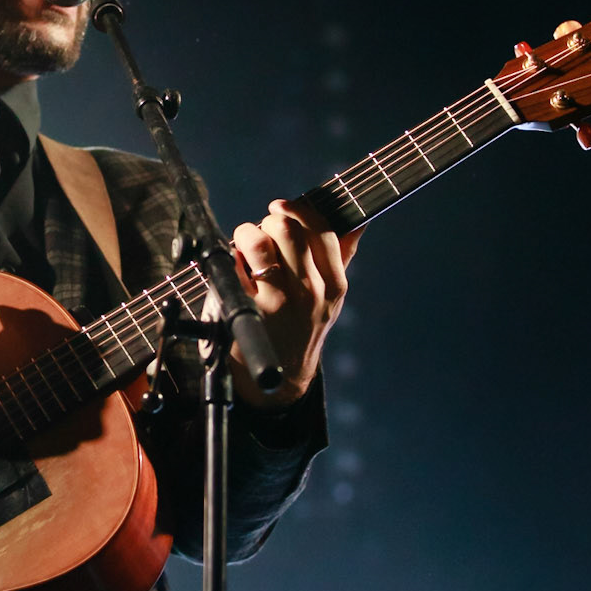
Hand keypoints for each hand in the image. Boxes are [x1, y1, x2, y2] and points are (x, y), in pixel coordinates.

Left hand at [228, 201, 359, 408]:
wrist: (279, 383)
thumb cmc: (299, 328)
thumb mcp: (329, 299)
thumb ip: (341, 258)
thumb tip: (360, 223)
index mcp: (335, 285)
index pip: (322, 229)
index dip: (297, 210)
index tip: (281, 208)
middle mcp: (310, 292)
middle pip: (286, 229)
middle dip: (268, 221)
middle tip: (262, 234)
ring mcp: (279, 301)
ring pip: (258, 241)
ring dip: (246, 235)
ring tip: (245, 248)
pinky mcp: (248, 311)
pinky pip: (233, 264)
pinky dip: (230, 258)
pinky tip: (234, 269)